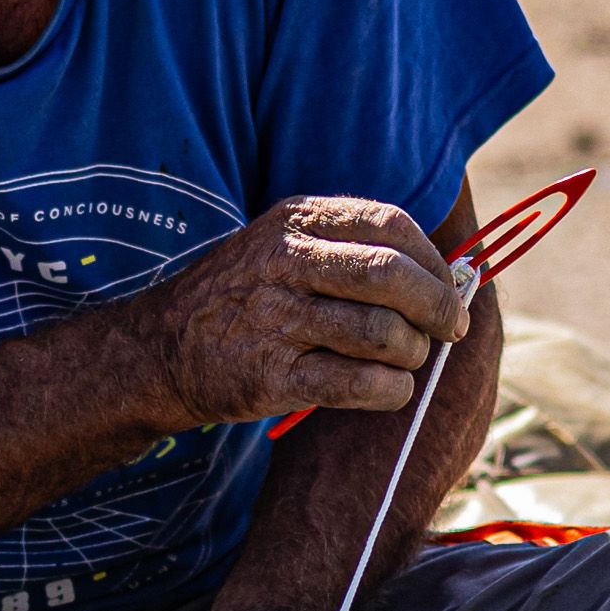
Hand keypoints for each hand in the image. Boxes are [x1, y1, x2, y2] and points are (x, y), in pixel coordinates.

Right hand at [136, 195, 470, 430]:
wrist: (160, 348)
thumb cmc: (243, 296)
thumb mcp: (282, 245)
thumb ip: (351, 249)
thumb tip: (447, 276)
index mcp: (296, 221)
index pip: (391, 225)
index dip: (433, 261)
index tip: (449, 288)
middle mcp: (285, 262)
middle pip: (392, 277)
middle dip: (437, 308)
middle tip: (448, 329)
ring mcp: (276, 319)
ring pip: (382, 334)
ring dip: (413, 353)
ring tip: (405, 360)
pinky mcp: (272, 376)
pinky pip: (360, 384)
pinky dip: (391, 390)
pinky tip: (389, 389)